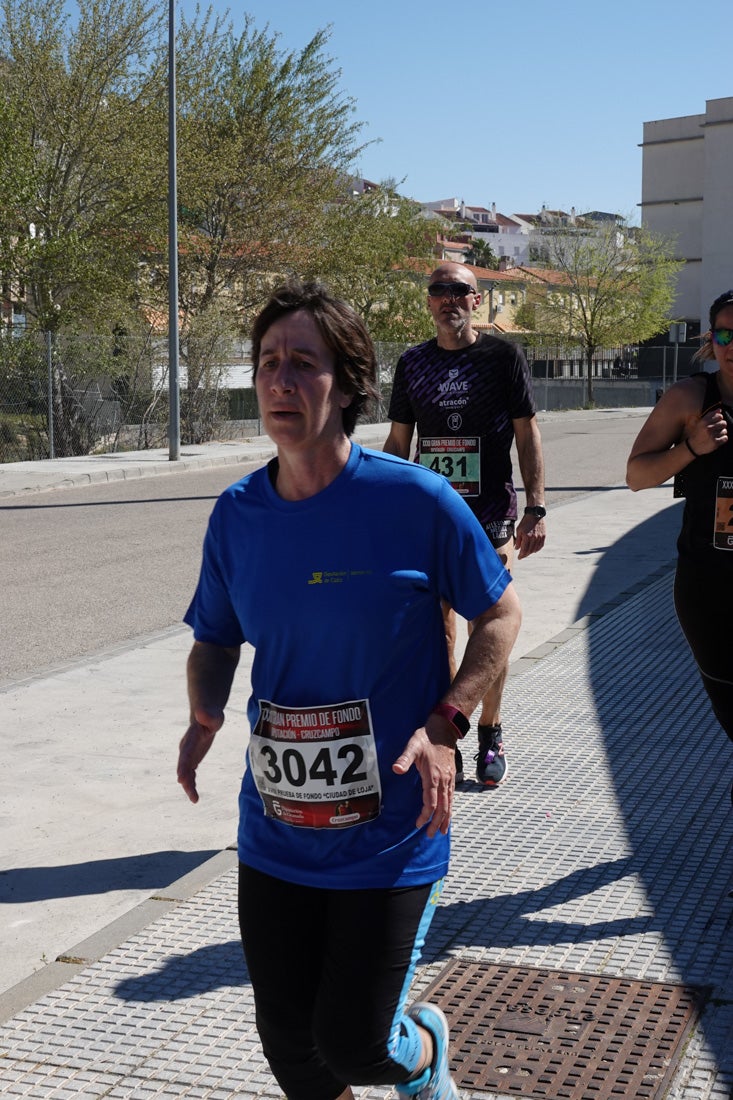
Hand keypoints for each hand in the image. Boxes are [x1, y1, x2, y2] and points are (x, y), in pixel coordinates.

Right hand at [177, 706, 224, 803]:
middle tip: (186, 788)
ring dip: (189, 786)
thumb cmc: (211, 716)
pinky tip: (195, 797)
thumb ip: (208, 715)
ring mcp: (188, 756)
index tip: (180, 777)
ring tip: (194, 799)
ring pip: (186, 773)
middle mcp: (186, 749)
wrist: (205, 717)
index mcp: (191, 739)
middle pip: (183, 765)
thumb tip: (201, 713)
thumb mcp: (213, 715)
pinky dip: (191, 785)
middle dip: (184, 778)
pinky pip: (190, 774)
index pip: (186, 753)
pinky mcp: (192, 760)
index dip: (183, 765)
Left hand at [392, 714, 455, 836]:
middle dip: (436, 823)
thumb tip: (396, 769)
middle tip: (429, 835)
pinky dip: (450, 809)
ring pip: (449, 804)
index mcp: (433, 776)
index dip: (425, 815)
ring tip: (441, 831)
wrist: (444, 730)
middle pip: (442, 807)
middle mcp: (443, 781)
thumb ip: (405, 758)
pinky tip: (447, 814)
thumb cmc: (426, 738)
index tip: (418, 824)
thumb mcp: (413, 746)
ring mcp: (449, 780)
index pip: (430, 802)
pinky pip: (452, 797)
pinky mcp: (451, 778)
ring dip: (445, 819)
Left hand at [515, 513, 545, 559]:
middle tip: (522, 556)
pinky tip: (534, 550)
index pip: (524, 550)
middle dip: (525, 555)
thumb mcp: (518, 530)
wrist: (535, 514)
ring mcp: (540, 537)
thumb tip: (517, 548)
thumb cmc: (525, 521)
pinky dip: (537, 549)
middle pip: (530, 551)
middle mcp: (534, 538)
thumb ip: (518, 540)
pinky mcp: (543, 536)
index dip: (521, 555)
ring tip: (527, 553)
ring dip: (530, 552)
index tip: (519, 557)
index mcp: (527, 537)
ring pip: (535, 549)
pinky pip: (540, 546)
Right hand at [687, 407, 727, 454]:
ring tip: (715, 435)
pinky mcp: (715, 443)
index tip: (716, 422)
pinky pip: (725, 438)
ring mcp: (712, 436)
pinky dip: (722, 439)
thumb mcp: (700, 422)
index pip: (720, 416)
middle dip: (721, 426)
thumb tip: (720, 410)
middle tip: (716, 429)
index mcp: (704, 422)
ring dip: (721, 433)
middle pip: (724, 423)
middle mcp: (708, 428)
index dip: (719, 419)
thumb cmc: (697, 433)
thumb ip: (710, 415)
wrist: (692, 447)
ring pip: (725, 431)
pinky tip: (717, 439)